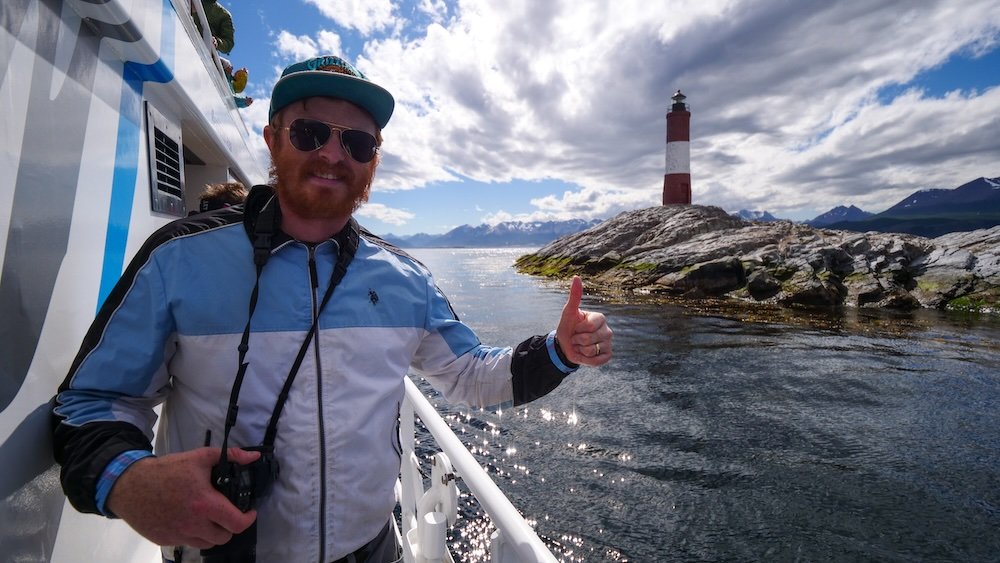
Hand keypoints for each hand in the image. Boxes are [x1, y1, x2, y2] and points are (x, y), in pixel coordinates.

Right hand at [106, 447, 260, 548]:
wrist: (131, 486)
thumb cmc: (166, 471)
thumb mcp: (199, 457)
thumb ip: (230, 456)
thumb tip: (252, 457)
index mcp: (205, 505)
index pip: (237, 523)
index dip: (248, 519)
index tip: (249, 512)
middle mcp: (194, 525)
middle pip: (223, 537)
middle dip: (230, 526)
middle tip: (227, 513)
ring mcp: (179, 535)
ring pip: (206, 543)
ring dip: (212, 533)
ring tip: (209, 517)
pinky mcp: (166, 540)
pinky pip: (187, 543)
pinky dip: (193, 534)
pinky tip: (189, 519)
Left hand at [556, 275, 612, 365]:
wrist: (566, 345)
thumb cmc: (568, 327)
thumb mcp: (569, 312)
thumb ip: (574, 296)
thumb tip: (576, 277)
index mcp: (600, 318)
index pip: (589, 326)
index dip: (577, 329)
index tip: (576, 327)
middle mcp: (607, 330)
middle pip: (588, 339)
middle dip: (577, 340)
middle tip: (576, 338)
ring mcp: (609, 344)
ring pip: (591, 350)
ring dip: (580, 350)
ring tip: (580, 346)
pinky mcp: (608, 356)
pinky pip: (597, 361)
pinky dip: (586, 360)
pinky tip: (585, 354)